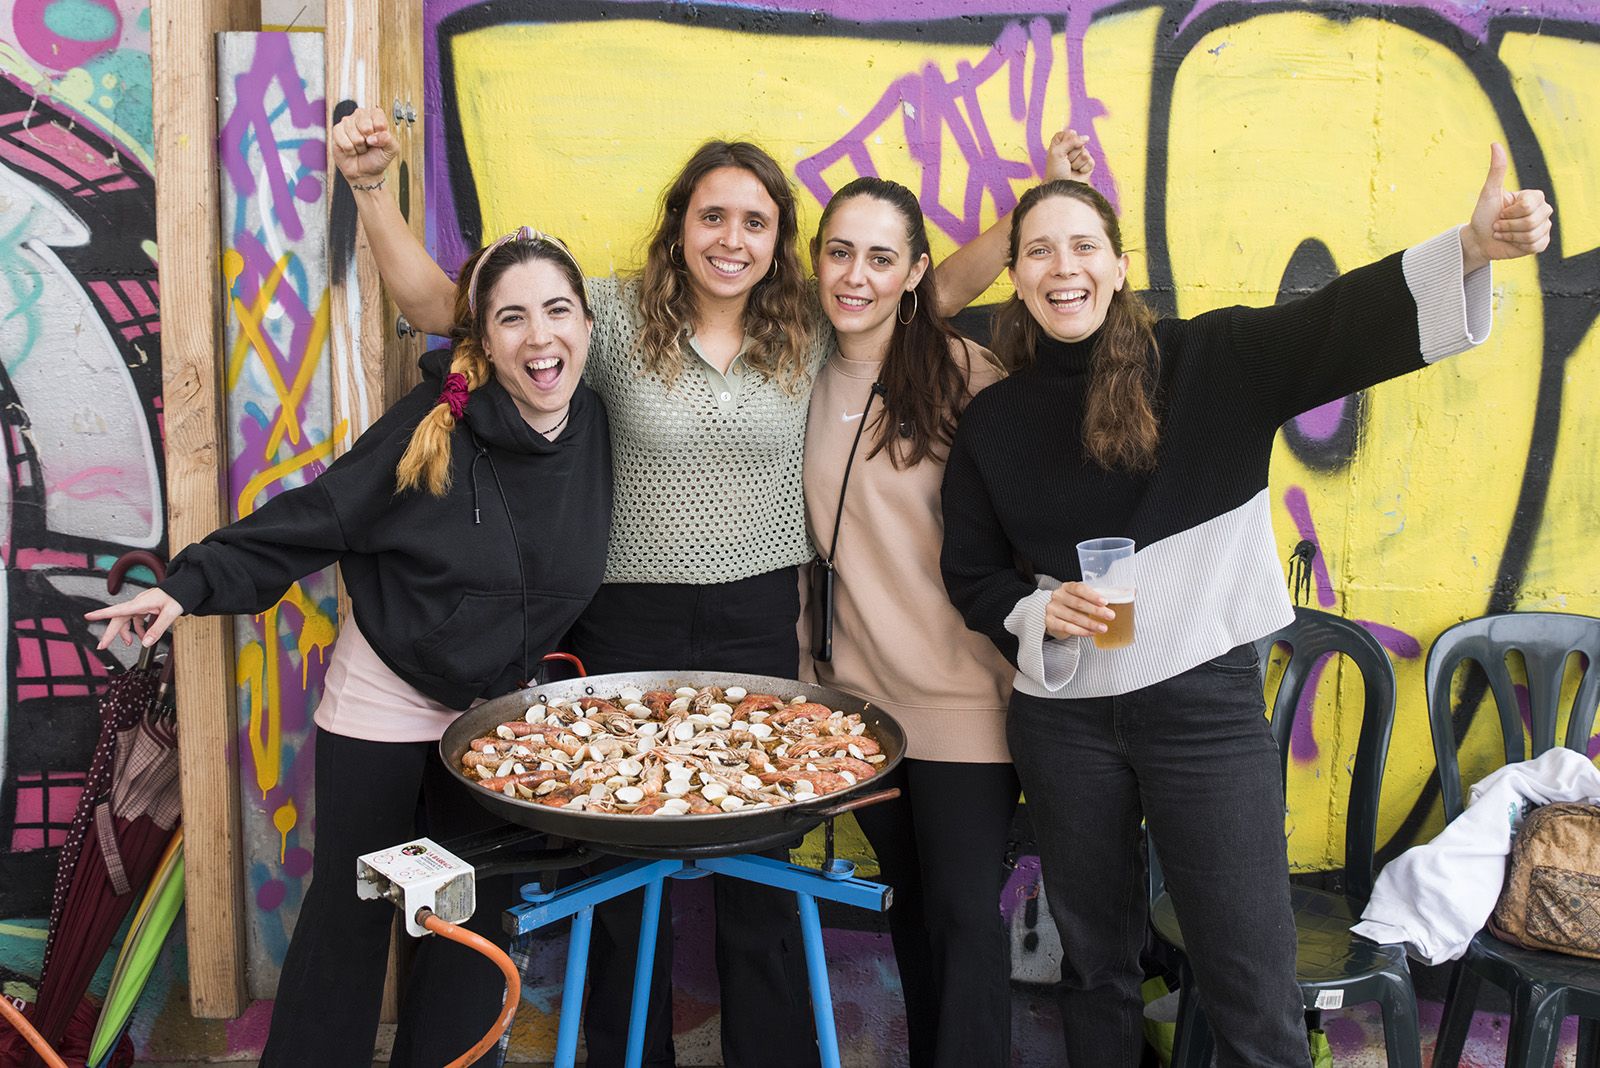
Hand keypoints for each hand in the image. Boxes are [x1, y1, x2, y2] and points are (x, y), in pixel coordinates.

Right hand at [84, 588, 183, 649]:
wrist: (185, 587)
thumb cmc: (177, 596)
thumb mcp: (170, 614)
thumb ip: (158, 629)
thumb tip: (146, 643)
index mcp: (140, 603)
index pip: (117, 609)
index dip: (102, 613)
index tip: (89, 616)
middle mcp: (137, 603)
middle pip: (119, 618)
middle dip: (111, 633)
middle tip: (102, 646)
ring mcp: (141, 605)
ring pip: (126, 620)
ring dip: (127, 633)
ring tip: (132, 643)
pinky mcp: (145, 607)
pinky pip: (136, 619)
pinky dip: (138, 629)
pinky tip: (144, 636)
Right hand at [330, 105, 398, 184]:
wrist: (364, 172)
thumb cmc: (377, 158)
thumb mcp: (391, 150)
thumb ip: (389, 140)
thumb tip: (374, 137)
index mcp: (375, 116)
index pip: (377, 115)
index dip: (379, 130)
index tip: (379, 139)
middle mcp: (360, 116)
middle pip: (365, 125)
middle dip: (368, 141)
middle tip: (368, 145)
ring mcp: (347, 122)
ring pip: (354, 135)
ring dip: (359, 147)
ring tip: (360, 148)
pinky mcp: (337, 130)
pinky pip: (344, 141)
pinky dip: (349, 150)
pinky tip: (351, 149)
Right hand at [1044, 582, 1115, 639]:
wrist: (1055, 618)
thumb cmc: (1073, 606)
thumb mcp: (1084, 599)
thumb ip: (1102, 597)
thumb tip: (1131, 593)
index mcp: (1067, 587)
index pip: (1079, 588)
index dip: (1092, 595)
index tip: (1105, 602)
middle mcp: (1058, 596)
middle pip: (1078, 603)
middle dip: (1096, 611)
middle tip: (1110, 616)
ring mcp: (1052, 609)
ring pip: (1073, 617)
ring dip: (1090, 624)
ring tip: (1103, 628)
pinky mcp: (1050, 622)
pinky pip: (1067, 627)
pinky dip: (1081, 631)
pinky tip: (1091, 633)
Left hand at [1045, 126, 1093, 183]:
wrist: (1061, 187)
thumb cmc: (1055, 170)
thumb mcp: (1057, 152)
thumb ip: (1071, 141)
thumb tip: (1087, 138)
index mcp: (1061, 142)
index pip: (1069, 134)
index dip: (1065, 142)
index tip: (1059, 151)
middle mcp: (1071, 148)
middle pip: (1078, 142)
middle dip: (1071, 153)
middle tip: (1065, 162)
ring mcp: (1081, 156)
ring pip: (1085, 152)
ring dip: (1076, 162)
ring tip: (1070, 168)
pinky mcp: (1088, 165)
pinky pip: (1091, 161)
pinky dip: (1083, 168)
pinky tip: (1077, 172)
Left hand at [1460, 142, 1552, 273]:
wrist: (1480, 239)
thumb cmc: (1483, 214)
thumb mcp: (1489, 192)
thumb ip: (1496, 170)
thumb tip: (1495, 144)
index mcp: (1534, 196)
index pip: (1528, 205)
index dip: (1510, 212)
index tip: (1500, 212)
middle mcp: (1542, 210)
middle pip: (1531, 220)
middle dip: (1508, 225)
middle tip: (1499, 224)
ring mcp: (1544, 227)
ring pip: (1532, 234)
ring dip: (1510, 236)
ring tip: (1503, 233)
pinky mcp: (1542, 242)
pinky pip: (1535, 245)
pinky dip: (1518, 245)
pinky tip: (1510, 242)